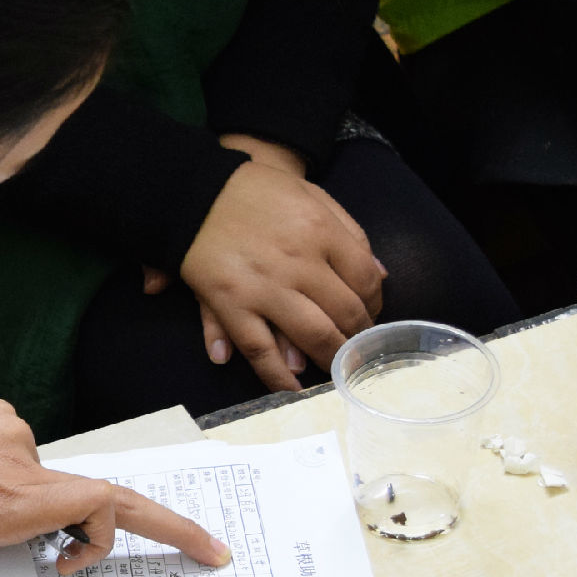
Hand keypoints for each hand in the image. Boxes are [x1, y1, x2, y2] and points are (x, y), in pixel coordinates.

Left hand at [0, 352, 229, 576]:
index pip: (113, 508)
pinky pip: (19, 457)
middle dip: (128, 532)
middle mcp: (20, 463)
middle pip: (97, 500)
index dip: (164, 530)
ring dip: (41, 516)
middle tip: (159, 557)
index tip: (198, 554)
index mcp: (11, 501)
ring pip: (47, 485)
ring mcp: (7, 433)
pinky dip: (13, 487)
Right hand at [162, 136, 384, 393]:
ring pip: (311, 335)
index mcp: (322, 231)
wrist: (196, 189)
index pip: (367, 279)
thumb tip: (381, 275)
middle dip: (357, 337)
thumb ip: (350, 232)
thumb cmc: (258, 190)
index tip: (371, 317)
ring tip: (336, 371)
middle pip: (345, 312)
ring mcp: (264, 285)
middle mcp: (299, 261)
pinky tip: (291, 388)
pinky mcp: (230, 303)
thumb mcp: (312, 196)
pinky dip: (276, 374)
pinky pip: (259, 348)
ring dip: (329, 359)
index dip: (375, 304)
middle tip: (358, 351)